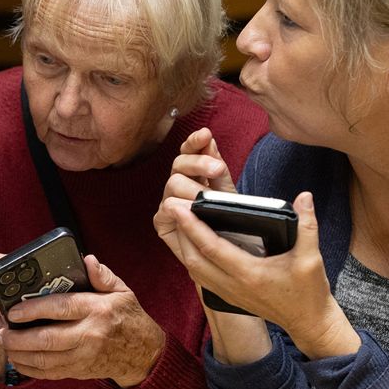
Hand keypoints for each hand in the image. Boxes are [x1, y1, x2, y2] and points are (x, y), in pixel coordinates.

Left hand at [0, 255, 163, 387]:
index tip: (13, 310)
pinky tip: (18, 360)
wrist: (143, 353)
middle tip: (1, 332)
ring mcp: (84, 356)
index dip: (34, 309)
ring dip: (20, 354)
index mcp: (97, 310)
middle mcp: (90, 335)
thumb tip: (87, 260)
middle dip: (19, 337)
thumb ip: (102, 276)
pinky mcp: (80, 371)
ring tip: (4, 345)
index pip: (61, 308)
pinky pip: (50, 373)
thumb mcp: (122, 291)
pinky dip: (31, 369)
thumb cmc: (127, 317)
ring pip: (46, 359)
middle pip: (48, 339)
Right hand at [154, 127, 236, 263]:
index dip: (195, 142)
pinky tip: (189, 208)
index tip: (206, 134)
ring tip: (208, 195)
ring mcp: (168, 202)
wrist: (225, 253)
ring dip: (192, 187)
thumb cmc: (226, 222)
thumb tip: (208, 139)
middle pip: (179, 163)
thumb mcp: (227, 193)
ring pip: (173, 183)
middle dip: (198, 164)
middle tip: (217, 169)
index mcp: (193, 173)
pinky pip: (166, 208)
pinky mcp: (162, 221)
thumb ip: (217, 168)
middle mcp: (177, 184)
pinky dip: (178, 207)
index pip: (188, 150)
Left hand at [166, 191, 359, 359]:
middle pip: (194, 259)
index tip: (180, 208)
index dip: (193, 227)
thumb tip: (305, 196)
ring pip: (194, 270)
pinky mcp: (228, 297)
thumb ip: (307, 225)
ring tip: (179, 222)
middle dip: (181, 233)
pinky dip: (193, 259)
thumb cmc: (310, 292)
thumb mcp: (312, 258)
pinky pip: (201, 277)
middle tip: (172, 208)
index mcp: (249, 274)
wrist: (308, 323)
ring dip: (184, 246)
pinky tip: (192, 245)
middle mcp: (233, 285)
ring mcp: (228, 294)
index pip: (211, 248)